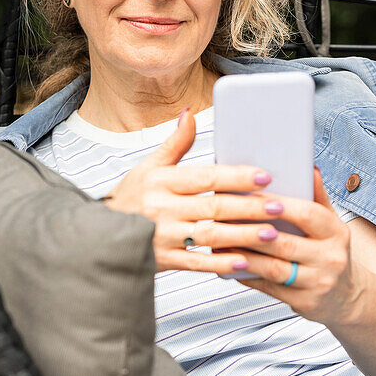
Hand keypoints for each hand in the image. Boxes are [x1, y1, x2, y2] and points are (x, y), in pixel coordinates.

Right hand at [101, 109, 290, 273]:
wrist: (96, 235)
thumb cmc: (131, 198)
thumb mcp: (148, 168)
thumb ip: (175, 144)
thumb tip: (190, 112)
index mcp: (161, 181)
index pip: (206, 177)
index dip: (236, 176)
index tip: (265, 176)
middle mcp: (162, 208)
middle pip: (213, 207)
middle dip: (248, 207)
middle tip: (279, 206)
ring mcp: (162, 237)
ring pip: (209, 236)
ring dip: (241, 236)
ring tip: (270, 234)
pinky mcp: (163, 261)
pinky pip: (196, 263)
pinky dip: (220, 264)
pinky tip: (245, 263)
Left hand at [231, 167, 369, 327]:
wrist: (346, 297)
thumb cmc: (329, 251)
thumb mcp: (330, 224)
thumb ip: (317, 197)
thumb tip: (308, 166)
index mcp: (337, 232)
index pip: (308, 215)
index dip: (282, 206)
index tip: (255, 197)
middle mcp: (331, 258)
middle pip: (285, 243)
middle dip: (252, 232)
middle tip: (223, 219)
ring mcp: (318, 283)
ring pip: (273, 268)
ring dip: (243, 256)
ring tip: (219, 244)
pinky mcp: (305, 303)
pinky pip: (268, 288)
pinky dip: (246, 276)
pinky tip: (227, 266)